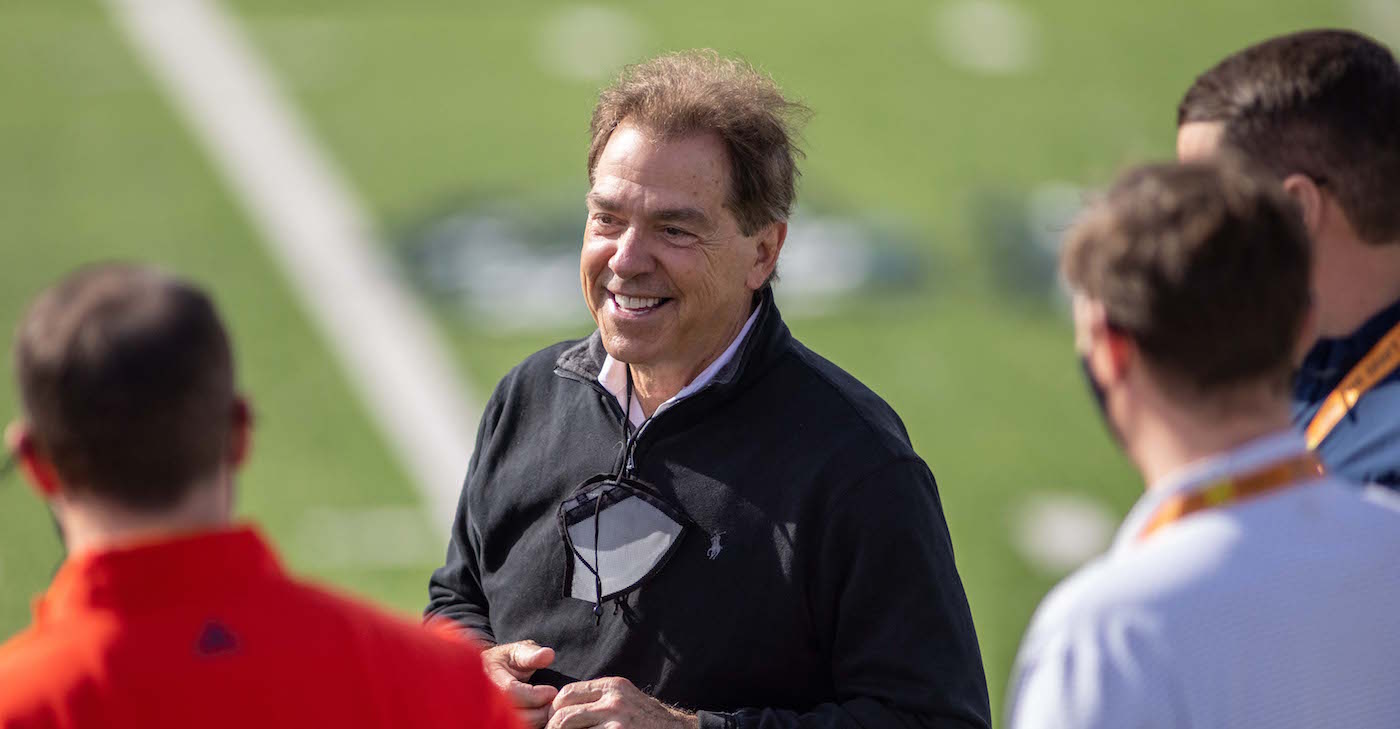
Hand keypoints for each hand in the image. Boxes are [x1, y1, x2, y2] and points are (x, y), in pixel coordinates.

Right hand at [481, 640, 559, 728]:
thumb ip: (531, 653)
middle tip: (553, 703)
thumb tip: (548, 655)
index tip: (552, 691)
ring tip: (546, 708)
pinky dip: (530, 724)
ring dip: (536, 720)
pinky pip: (515, 727)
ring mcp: (489, 714)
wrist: (488, 673)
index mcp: (490, 678)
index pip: (512, 692)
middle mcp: (486, 699)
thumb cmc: (504, 662)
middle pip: (515, 715)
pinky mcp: (497, 723)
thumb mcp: (516, 652)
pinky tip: (537, 715)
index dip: (536, 695)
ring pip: (516, 725)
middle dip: (539, 711)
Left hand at [547, 677, 697, 728]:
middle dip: (552, 728)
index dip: (554, 710)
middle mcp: (613, 700)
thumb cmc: (647, 720)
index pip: (567, 694)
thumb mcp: (625, 699)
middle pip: (562, 714)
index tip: (552, 722)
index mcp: (612, 686)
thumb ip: (600, 698)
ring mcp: (616, 721)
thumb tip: (562, 707)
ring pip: (568, 728)